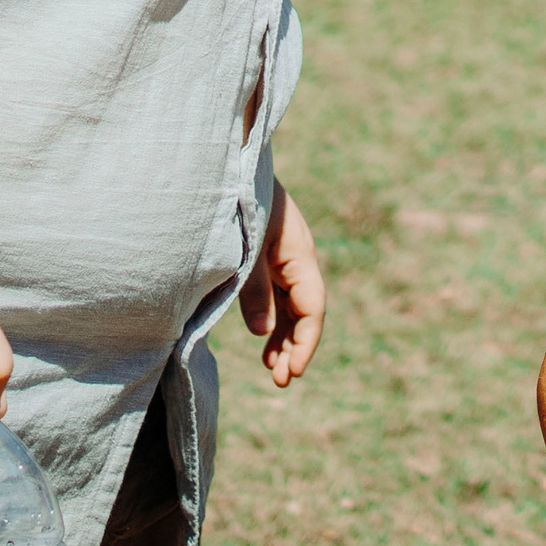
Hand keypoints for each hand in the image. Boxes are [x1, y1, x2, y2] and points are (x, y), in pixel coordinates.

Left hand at [241, 183, 324, 386]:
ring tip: (272, 369)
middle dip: (297, 346)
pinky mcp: (270, 258)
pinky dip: (275, 321)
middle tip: (281, 380)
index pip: (313, 307)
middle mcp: (298, 259)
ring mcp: (285, 259)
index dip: (305, 341)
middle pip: (306, 311)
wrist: (232, 164)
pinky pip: (280, 296)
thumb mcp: (246, 247)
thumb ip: (255, 288)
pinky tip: (265, 342)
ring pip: (293, 307)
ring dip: (286, 338)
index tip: (293, 371)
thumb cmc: (240, 200)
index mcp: (299, 254)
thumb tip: (263, 332)